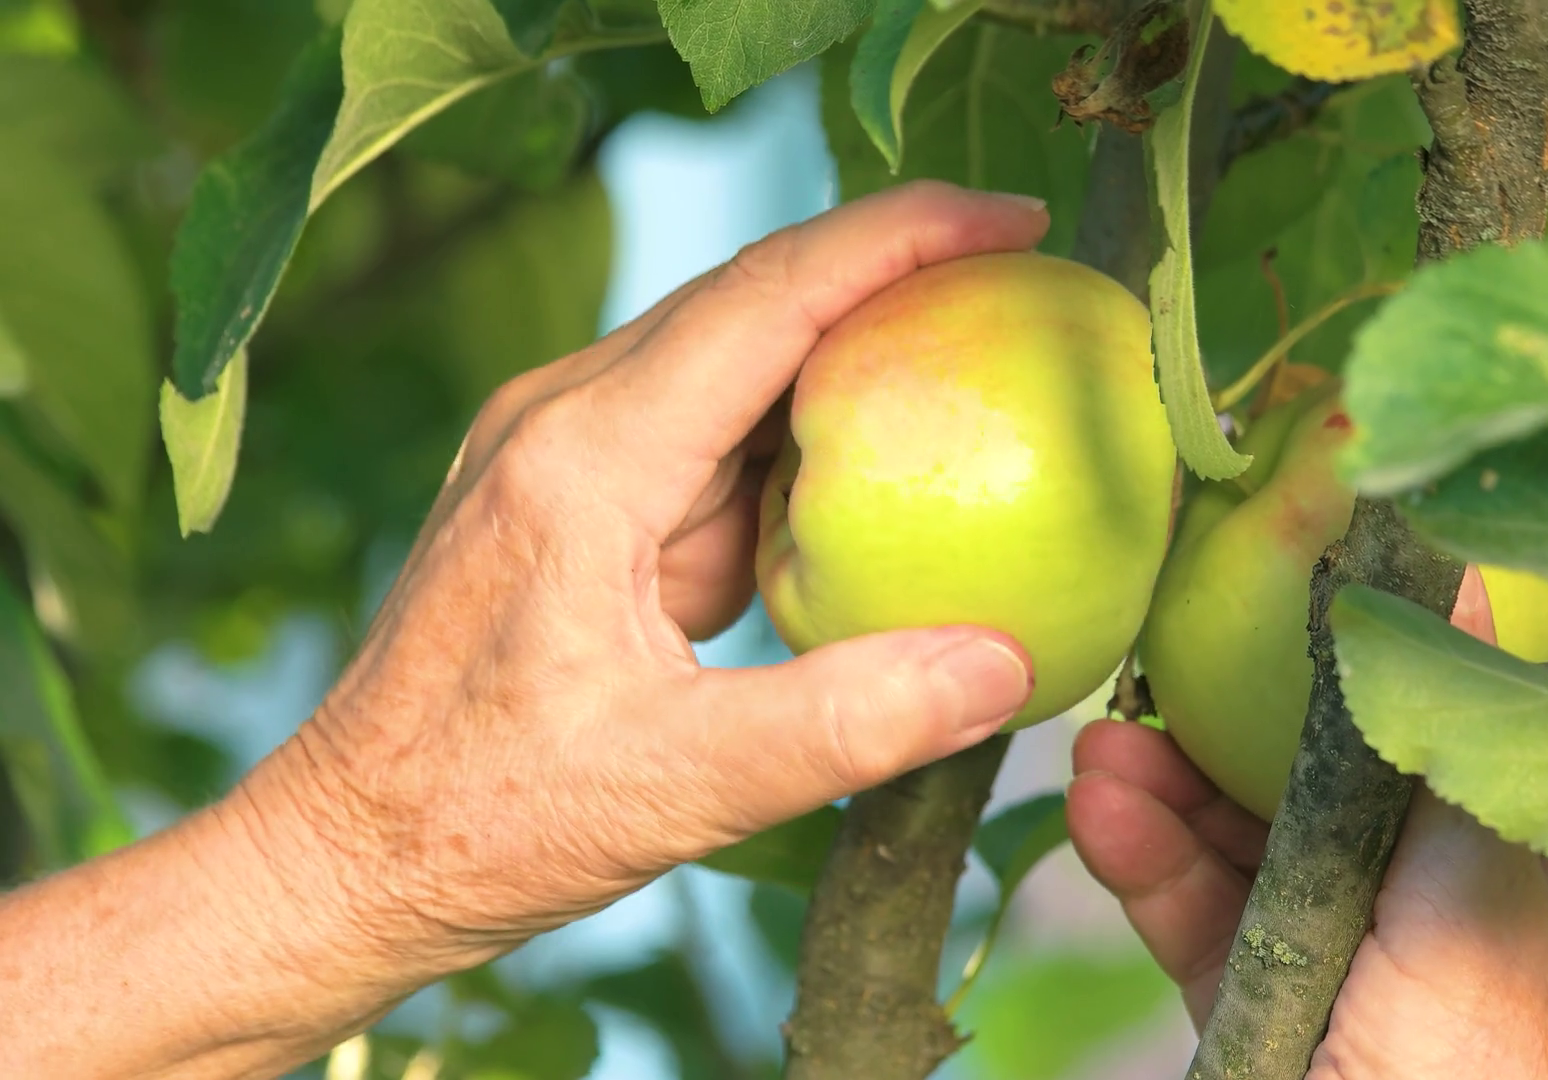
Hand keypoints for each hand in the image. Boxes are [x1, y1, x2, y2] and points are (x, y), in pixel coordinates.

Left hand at [0, 181, 1049, 1078]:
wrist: (348, 852)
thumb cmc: (483, 822)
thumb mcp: (675, 788)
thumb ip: (846, 724)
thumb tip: (1006, 666)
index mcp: (584, 459)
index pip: (767, 299)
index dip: (898, 240)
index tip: (1013, 221)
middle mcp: (564, 419)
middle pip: (752, 296)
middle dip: (891, 264)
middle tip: (1023, 266)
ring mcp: (561, 450)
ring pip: (731, 355)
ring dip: (847, 342)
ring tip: (975, 342)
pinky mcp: (574, 496)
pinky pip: (709, 429)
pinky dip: (801, 427)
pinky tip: (876, 450)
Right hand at [1065, 573, 1547, 1078]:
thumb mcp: (1476, 932)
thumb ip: (1454, 758)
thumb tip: (1458, 588)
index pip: (1512, 729)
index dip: (1427, 648)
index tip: (1334, 578)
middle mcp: (1487, 918)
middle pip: (1370, 779)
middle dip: (1259, 723)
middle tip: (1173, 660)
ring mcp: (1380, 969)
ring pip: (1278, 846)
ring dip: (1186, 793)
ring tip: (1106, 743)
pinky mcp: (1288, 1014)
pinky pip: (1224, 923)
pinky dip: (1162, 870)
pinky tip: (1102, 811)